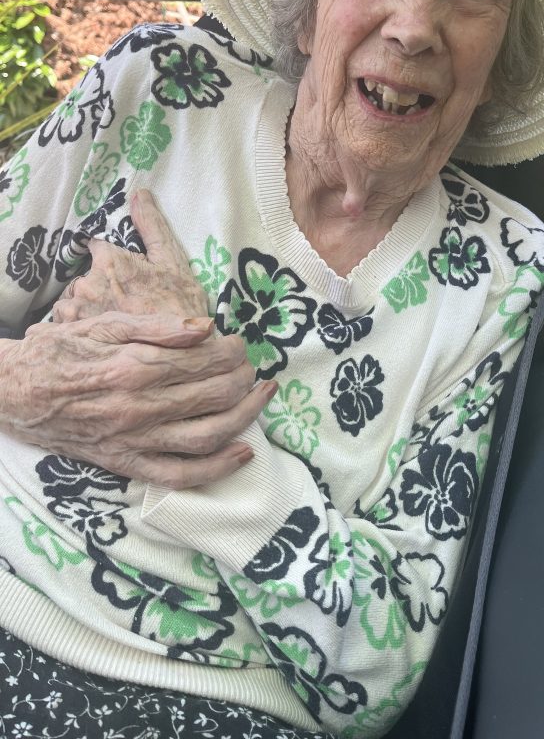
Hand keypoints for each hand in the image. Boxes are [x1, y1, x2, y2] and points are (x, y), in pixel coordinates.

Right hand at [0, 312, 274, 487]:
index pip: (203, 360)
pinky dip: (216, 469)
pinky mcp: (125, 463)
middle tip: (252, 366)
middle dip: (243, 378)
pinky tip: (243, 451)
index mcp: (134, 366)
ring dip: (244, 417)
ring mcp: (133, 440)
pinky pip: (178, 476)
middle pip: (213, 395)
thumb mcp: (102, 324)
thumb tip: (205, 328)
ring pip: (206, 435)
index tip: (240, 343)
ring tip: (261, 398)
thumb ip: (156, 326)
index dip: (231, 351)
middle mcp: (138, 406)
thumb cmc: (58, 351)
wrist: (11, 392)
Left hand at [53, 189, 207, 321]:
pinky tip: (102, 335)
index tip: (121, 276)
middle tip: (123, 304)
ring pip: (72, 301)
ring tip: (113, 322)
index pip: (94, 247)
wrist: (178, 352)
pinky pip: (65, 324)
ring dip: (86, 308)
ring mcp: (76, 310)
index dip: (108, 261)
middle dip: (98, 287)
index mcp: (110, 260)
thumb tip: (139, 193)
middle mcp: (87, 282)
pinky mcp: (72, 334)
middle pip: (83, 277)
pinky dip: (79, 328)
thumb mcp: (173, 262)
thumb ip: (151, 226)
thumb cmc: (179, 307)